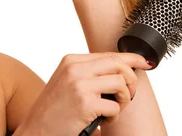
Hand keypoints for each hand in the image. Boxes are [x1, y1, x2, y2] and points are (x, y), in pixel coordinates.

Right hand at [18, 52, 152, 135]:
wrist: (36, 131)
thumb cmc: (53, 111)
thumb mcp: (67, 83)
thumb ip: (88, 73)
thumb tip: (120, 70)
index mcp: (71, 61)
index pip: (109, 54)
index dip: (132, 58)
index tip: (145, 62)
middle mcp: (75, 69)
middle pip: (119, 64)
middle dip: (131, 81)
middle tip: (127, 96)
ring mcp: (80, 85)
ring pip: (121, 83)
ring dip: (123, 101)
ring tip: (111, 111)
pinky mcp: (85, 103)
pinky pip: (115, 107)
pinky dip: (113, 118)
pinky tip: (101, 122)